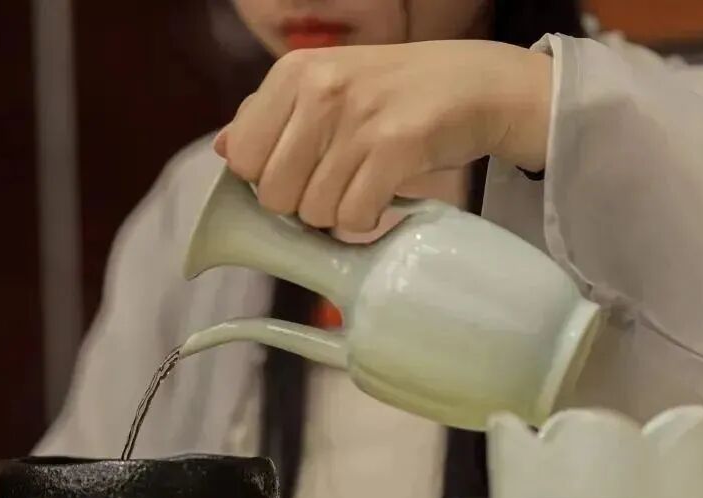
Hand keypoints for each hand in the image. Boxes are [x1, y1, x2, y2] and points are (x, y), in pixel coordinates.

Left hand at [214, 40, 551, 232]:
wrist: (479, 85)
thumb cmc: (394, 93)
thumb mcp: (327, 85)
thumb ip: (271, 116)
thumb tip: (223, 149)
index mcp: (292, 73)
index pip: (240, 158)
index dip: (265, 179)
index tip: (298, 173)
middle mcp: (320, 89)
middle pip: (273, 195)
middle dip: (302, 203)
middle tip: (336, 182)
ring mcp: (358, 116)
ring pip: (313, 212)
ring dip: (338, 213)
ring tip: (363, 184)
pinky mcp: (396, 146)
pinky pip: (354, 217)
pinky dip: (368, 219)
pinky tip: (383, 194)